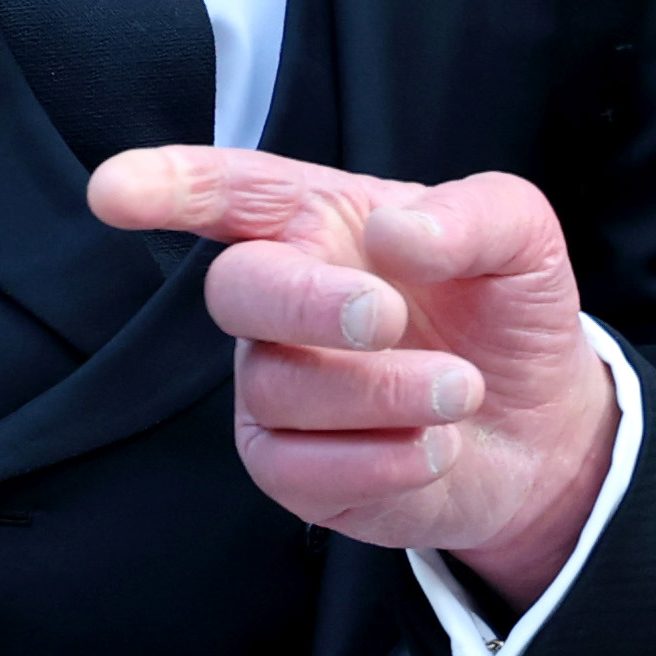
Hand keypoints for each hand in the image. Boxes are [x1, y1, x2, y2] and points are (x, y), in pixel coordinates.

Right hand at [96, 147, 613, 607]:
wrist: (542, 428)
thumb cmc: (507, 315)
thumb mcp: (522, 240)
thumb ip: (472, 216)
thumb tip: (396, 232)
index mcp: (322, 225)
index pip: (229, 194)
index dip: (168, 185)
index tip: (113, 190)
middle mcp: (284, 302)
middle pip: (238, 290)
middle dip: (307, 303)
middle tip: (387, 317)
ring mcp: (277, 388)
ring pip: (278, 387)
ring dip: (382, 392)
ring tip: (461, 390)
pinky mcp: (292, 470)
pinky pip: (298, 470)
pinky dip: (378, 461)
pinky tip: (436, 448)